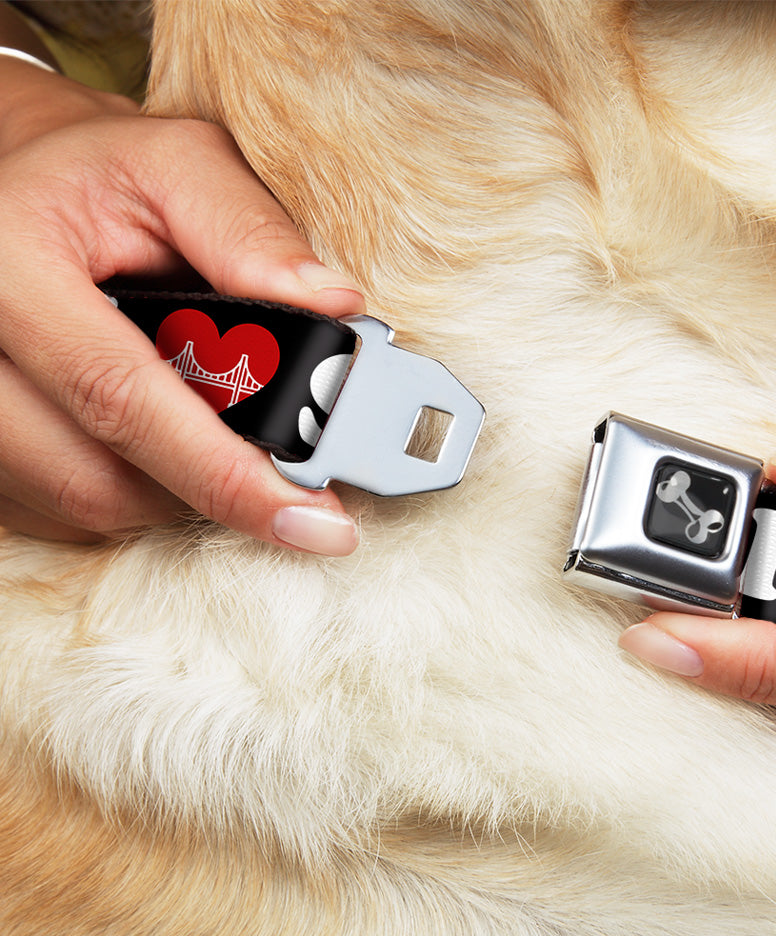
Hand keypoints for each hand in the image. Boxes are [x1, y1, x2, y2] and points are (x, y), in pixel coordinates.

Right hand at [0, 59, 363, 552]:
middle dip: (211, 488)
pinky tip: (163, 440)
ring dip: (174, 489)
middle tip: (288, 480)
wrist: (18, 186)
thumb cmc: (101, 175)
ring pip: (83, 503)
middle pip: (98, 478)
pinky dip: (133, 489)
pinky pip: (60, 509)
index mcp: (11, 266)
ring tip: (219, 434)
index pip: (122, 398)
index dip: (225, 474)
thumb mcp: (177, 166)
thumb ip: (250, 231)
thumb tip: (333, 306)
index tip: (314, 521)